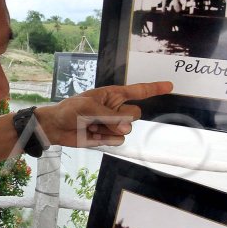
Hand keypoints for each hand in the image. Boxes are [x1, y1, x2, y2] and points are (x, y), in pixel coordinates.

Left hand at [35, 81, 172, 148]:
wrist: (56, 128)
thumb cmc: (70, 110)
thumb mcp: (89, 108)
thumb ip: (110, 116)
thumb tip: (127, 128)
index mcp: (113, 95)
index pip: (138, 91)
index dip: (154, 88)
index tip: (170, 86)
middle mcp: (117, 109)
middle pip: (135, 114)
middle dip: (121, 118)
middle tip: (100, 118)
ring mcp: (113, 124)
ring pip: (126, 130)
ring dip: (109, 130)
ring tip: (92, 126)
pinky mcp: (108, 137)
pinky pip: (118, 141)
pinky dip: (105, 139)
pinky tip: (91, 135)